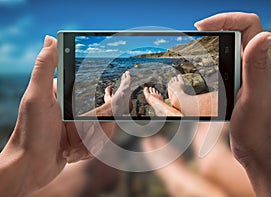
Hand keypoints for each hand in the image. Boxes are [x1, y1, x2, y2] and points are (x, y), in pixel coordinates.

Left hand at [0, 36, 113, 195]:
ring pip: (104, 128)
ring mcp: (78, 124)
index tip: (114, 97)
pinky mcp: (81, 139)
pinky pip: (98, 142)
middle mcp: (73, 107)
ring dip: (92, 141)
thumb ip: (44, 67)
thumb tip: (51, 38)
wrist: (30, 168)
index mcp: (64, 93)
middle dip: (99, 126)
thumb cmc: (31, 133)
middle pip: (104, 111)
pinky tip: (73, 154)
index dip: (108, 93)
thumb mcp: (37, 97)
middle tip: (81, 134)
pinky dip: (89, 150)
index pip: (94, 87)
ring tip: (72, 148)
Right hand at [195, 12, 270, 195]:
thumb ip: (256, 66)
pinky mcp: (234, 86)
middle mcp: (252, 66)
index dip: (225, 18)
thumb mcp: (254, 96)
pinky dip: (209, 62)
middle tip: (195, 35)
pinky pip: (222, 65)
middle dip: (215, 27)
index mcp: (258, 64)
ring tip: (192, 50)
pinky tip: (197, 72)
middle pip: (236, 32)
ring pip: (228, 48)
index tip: (202, 27)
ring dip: (211, 44)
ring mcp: (243, 75)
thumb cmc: (257, 128)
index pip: (248, 24)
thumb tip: (266, 34)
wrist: (256, 150)